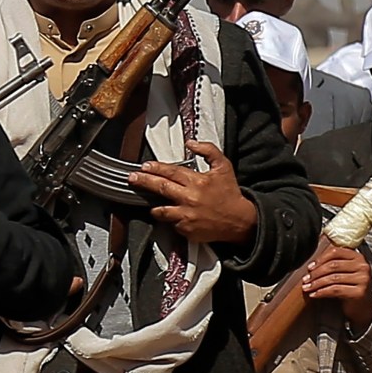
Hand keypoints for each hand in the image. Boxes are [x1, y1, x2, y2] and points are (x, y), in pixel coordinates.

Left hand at [131, 140, 256, 245]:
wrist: (239, 221)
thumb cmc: (230, 194)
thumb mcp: (223, 166)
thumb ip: (208, 150)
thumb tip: (191, 142)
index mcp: (197, 181)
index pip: (170, 172)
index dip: (155, 168)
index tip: (144, 166)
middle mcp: (189, 198)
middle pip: (160, 188)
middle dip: (144, 181)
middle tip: (132, 178)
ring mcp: (186, 216)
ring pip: (161, 210)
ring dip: (154, 207)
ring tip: (149, 203)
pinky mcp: (186, 230)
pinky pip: (171, 224)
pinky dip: (170, 220)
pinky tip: (172, 217)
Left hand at [300, 237, 371, 329]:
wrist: (362, 305)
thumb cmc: (349, 286)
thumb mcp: (343, 272)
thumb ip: (333, 263)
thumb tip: (311, 265)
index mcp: (358, 256)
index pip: (336, 252)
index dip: (320, 259)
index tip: (309, 267)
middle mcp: (363, 266)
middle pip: (333, 265)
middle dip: (316, 273)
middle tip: (305, 279)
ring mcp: (363, 279)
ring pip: (333, 278)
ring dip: (316, 283)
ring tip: (307, 287)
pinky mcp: (359, 292)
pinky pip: (336, 290)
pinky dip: (322, 292)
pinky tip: (314, 294)